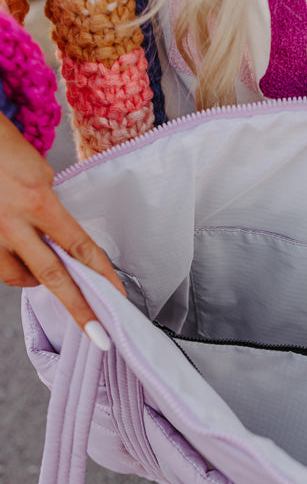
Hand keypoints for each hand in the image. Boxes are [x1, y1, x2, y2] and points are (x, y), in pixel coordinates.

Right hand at [0, 113, 125, 346]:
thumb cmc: (2, 147)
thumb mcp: (39, 173)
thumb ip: (51, 210)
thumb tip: (59, 238)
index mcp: (38, 201)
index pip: (80, 248)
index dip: (102, 277)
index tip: (118, 301)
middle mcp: (12, 223)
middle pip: (52, 277)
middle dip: (79, 309)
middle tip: (99, 336)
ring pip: (17, 277)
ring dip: (35, 279)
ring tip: (42, 264)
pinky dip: (12, 265)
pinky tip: (16, 251)